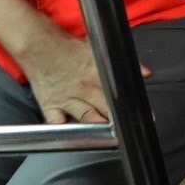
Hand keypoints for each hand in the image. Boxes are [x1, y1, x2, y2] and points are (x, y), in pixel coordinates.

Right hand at [19, 27, 150, 123]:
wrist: (38, 46)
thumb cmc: (68, 48)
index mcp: (96, 72)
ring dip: (100, 126)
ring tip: (111, 135)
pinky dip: (67, 132)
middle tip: (129, 128)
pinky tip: (76, 138)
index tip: (143, 115)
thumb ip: (123, 64)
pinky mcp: (51, 105)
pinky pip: (58, 124)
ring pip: (87, 117)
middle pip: (106, 107)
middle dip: (119, 119)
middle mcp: (83, 87)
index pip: (118, 91)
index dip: (130, 104)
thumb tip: (146, 74)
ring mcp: (66, 98)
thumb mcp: (98, 51)